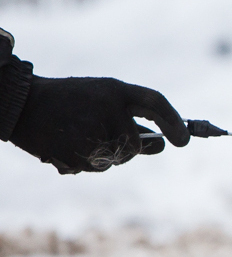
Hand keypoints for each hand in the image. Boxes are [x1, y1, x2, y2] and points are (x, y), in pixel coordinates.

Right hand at [9, 76, 189, 173]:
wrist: (23, 105)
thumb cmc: (70, 103)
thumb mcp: (103, 102)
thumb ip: (134, 122)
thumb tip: (163, 145)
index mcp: (115, 89)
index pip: (155, 101)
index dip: (173, 121)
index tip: (184, 141)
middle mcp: (107, 107)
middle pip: (135, 144)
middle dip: (127, 149)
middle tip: (104, 137)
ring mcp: (91, 129)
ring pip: (117, 158)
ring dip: (107, 156)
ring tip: (82, 136)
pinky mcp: (77, 148)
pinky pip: (97, 167)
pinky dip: (89, 162)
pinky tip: (71, 145)